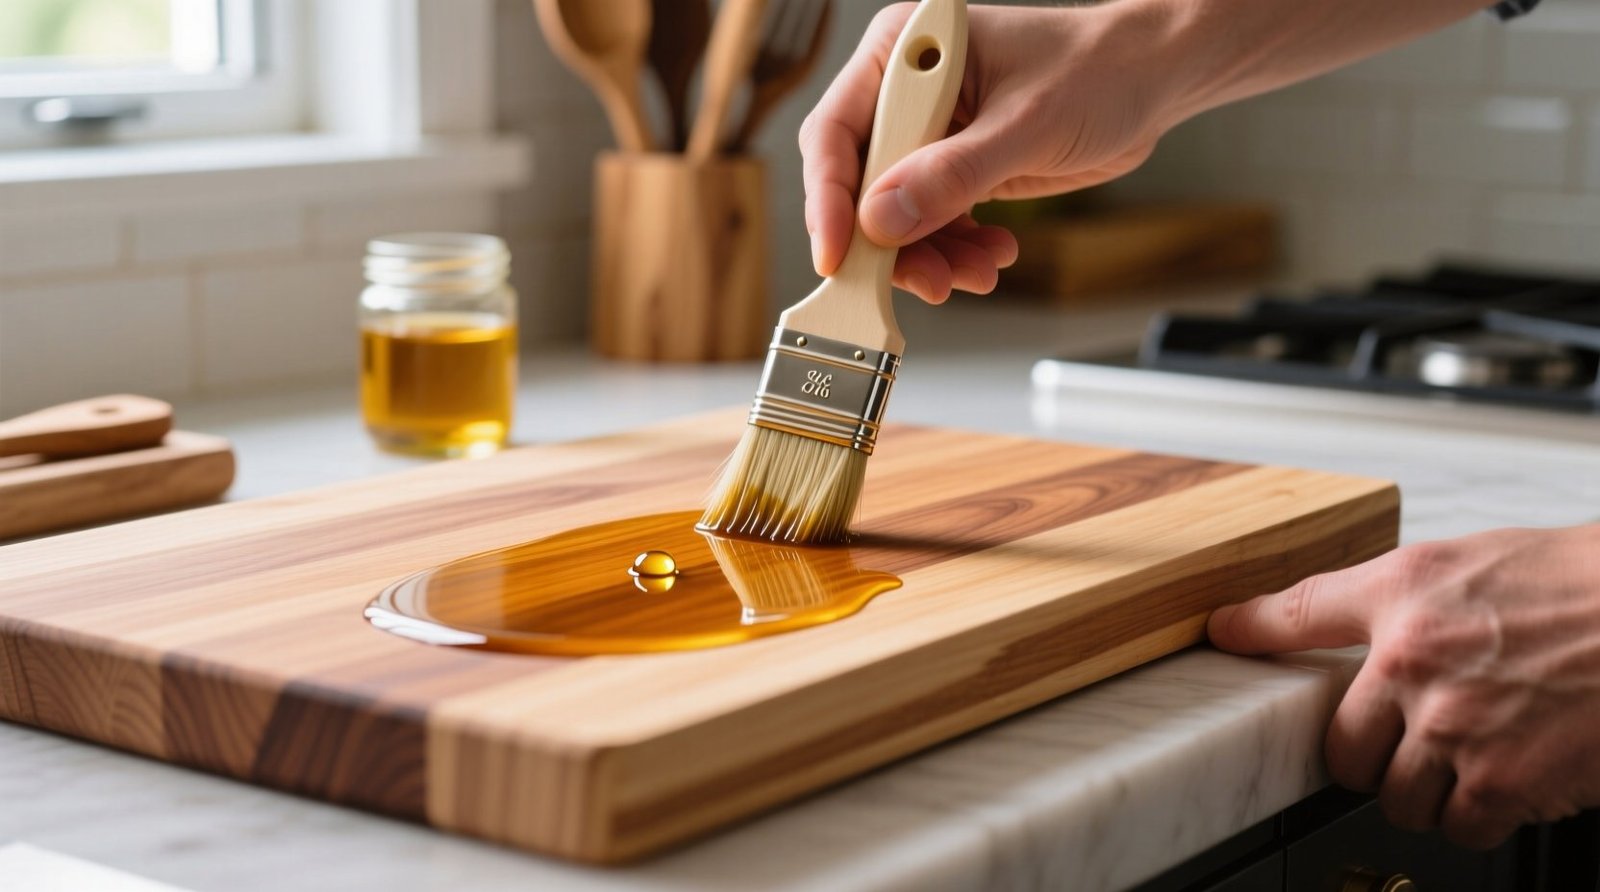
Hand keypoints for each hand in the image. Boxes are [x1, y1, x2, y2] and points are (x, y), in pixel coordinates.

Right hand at [801, 3, 1177, 302]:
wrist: (1151, 80)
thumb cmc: (1099, 71)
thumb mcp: (1026, 125)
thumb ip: (953, 174)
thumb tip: (882, 219)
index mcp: (906, 54)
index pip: (836, 132)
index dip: (829, 199)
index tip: (838, 254)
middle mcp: (906, 93)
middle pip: (859, 183)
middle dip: (889, 240)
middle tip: (924, 280)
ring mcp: (928, 132)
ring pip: (894, 214)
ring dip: (928, 255)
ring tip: (973, 273)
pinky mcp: (952, 166)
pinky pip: (930, 222)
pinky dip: (955, 250)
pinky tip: (989, 256)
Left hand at [1208, 524, 1599, 848]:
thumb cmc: (1576, 585)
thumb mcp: (1467, 563)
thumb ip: (1400, 594)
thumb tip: (1361, 620)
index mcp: (1404, 596)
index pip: (1300, 610)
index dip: (1250, 626)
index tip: (1222, 633)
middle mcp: (1414, 661)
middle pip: (1342, 748)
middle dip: (1372, 757)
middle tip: (1410, 744)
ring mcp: (1454, 726)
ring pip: (1397, 796)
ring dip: (1426, 792)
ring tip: (1470, 760)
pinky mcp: (1501, 781)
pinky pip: (1457, 825)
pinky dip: (1477, 817)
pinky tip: (1508, 780)